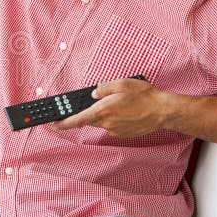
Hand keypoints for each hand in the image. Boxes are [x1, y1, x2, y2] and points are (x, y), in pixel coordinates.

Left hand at [51, 77, 166, 136]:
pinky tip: (127, 111)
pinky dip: (115, 118)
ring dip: (105, 113)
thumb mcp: (122, 83)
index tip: (53, 125)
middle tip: (102, 102)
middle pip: (89, 118)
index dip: (63, 123)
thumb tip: (93, 93)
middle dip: (90, 111)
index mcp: (103, 110)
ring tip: (122, 104)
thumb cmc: (144, 96)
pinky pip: (112, 125)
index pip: (77, 119)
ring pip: (101, 121)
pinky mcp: (122, 133)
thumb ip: (103, 88)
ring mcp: (114, 130)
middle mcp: (106, 123)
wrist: (162, 111)